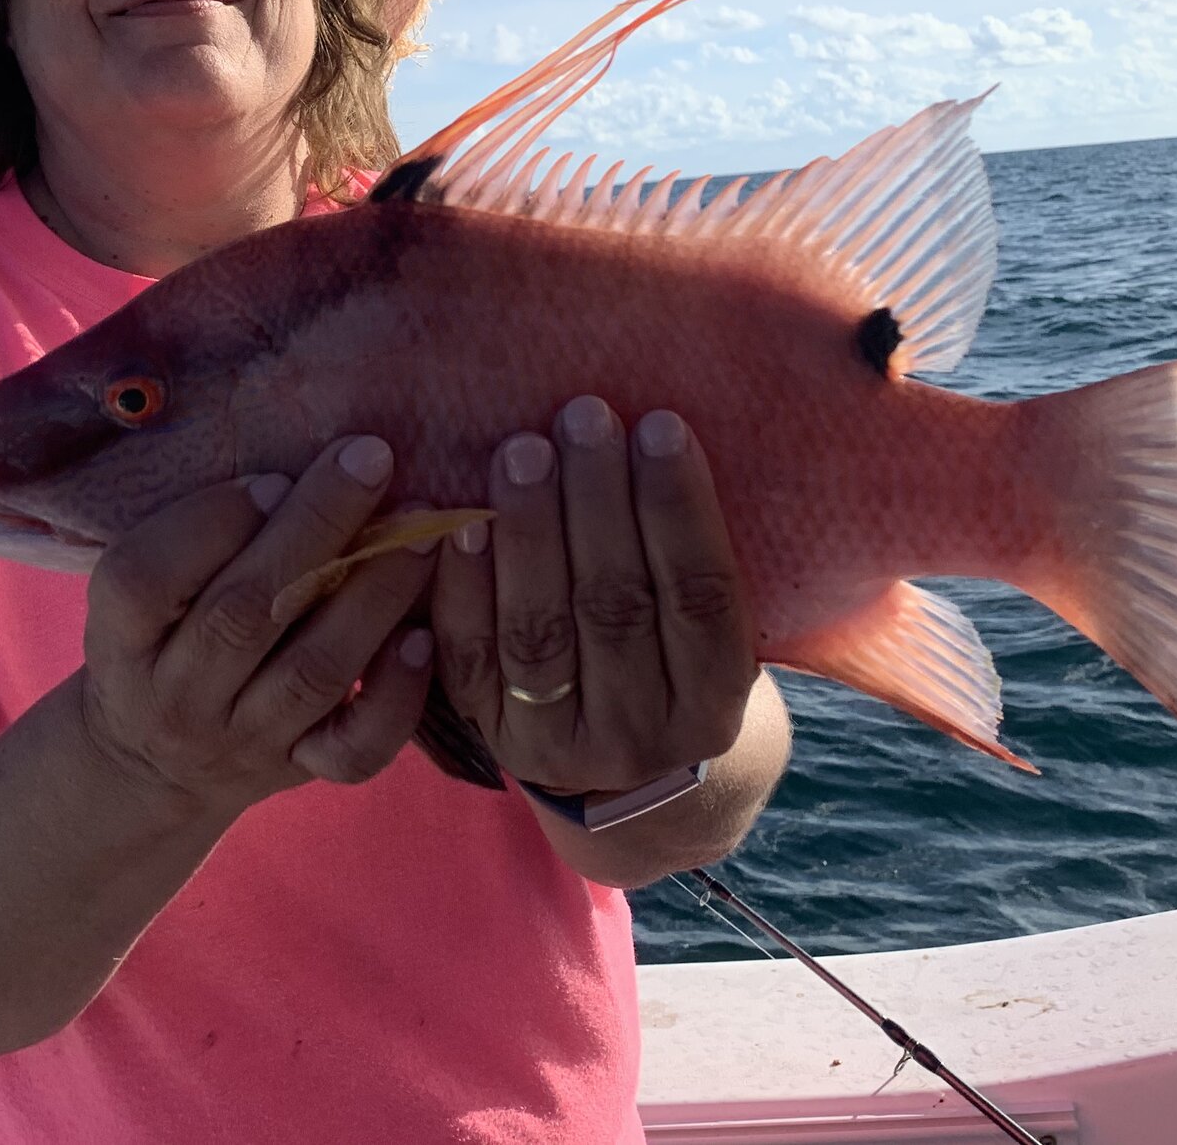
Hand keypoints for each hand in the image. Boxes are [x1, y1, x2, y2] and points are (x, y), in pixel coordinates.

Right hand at [77, 435, 436, 815]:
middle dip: (315, 528)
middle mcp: (176, 697)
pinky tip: (424, 639)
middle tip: (373, 459)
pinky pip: (353, 749)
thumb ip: (190, 538)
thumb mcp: (142, 592)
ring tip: (422, 532)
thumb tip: (292, 469)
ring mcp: (241, 742)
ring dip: (374, 595)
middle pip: (242, 614)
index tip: (276, 476)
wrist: (152, 767)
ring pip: (311, 673)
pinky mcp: (299, 770)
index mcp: (120, 640)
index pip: (145, 580)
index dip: (212, 521)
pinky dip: (394, 697)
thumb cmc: (157, 641)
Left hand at [432, 398, 758, 799]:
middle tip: (582, 416)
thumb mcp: (704, 630)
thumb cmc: (667, 650)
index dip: (680, 509)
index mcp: (712, 705)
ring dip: (529, 530)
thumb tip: (660, 434)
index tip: (660, 424)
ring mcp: (561, 743)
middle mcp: (641, 736)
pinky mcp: (493, 735)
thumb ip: (689, 560)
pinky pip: (471, 654)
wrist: (616, 761)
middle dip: (596, 501)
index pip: (702, 597)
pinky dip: (466, 583)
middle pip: (616, 606)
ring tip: (522, 449)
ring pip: (539, 629)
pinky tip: (463, 520)